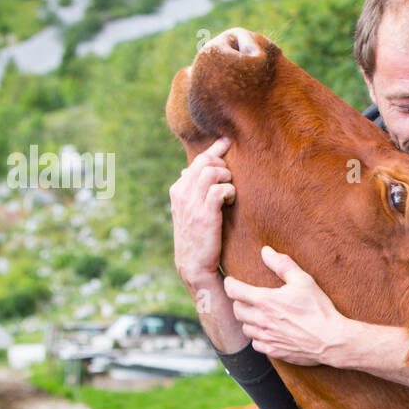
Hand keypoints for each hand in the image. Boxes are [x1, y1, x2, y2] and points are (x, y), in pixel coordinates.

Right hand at [170, 136, 232, 291]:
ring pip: (211, 171)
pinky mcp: (205, 214)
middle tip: (231, 179)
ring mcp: (191, 203)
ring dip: (227, 177)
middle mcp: (181, 193)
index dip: (214, 150)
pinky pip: (219, 189)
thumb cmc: (199, 238)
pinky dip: (229, 191)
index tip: (226, 142)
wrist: (195, 266)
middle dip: (223, 164)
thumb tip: (191, 172)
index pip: (197, 161)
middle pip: (205, 161)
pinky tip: (230, 201)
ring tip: (231, 191)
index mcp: (178, 190)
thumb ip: (194, 192)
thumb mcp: (191, 212)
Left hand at [224, 246, 353, 365]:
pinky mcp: (274, 351)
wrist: (331, 340)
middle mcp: (262, 320)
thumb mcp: (304, 281)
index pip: (234, 290)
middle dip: (239, 302)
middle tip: (247, 298)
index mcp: (266, 301)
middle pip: (237, 310)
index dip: (230, 283)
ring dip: (248, 320)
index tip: (232, 281)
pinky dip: (258, 337)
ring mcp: (267, 338)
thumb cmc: (319, 310)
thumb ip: (283, 265)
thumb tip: (265, 251)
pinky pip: (256, 344)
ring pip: (245, 328)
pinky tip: (267, 332)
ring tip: (257, 315)